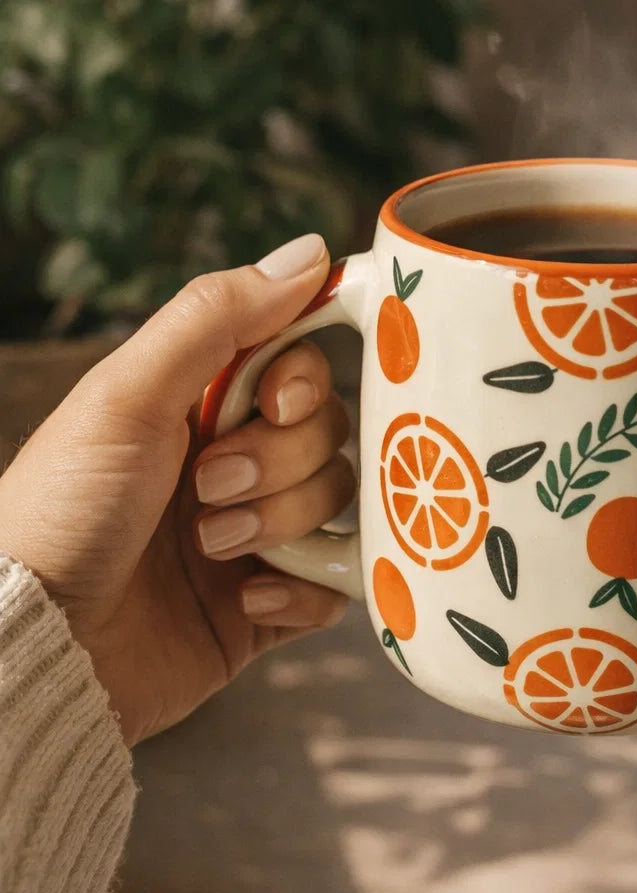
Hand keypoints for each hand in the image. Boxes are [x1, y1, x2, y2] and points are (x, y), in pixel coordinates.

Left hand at [0, 233, 353, 745]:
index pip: (301, 365)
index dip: (304, 380)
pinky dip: (304, 592)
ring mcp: (255, 536)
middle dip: (278, 462)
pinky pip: (336, 589)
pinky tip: (247, 599)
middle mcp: (234, 463)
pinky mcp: (266, 609)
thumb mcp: (127, 394)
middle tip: (207, 486)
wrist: (41, 642)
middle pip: (330, 434)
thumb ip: (216, 316)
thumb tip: (311, 251)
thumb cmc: (63, 506)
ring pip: (338, 507)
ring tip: (209, 546)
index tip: (272, 400)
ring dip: (280, 524)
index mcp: (198, 406)